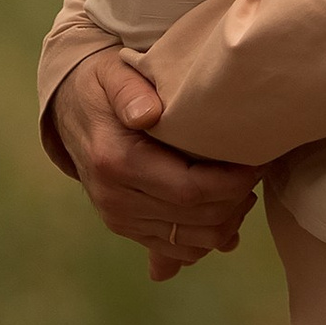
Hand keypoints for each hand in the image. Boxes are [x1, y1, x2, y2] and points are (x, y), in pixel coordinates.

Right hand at [51, 48, 260, 282]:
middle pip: (196, 221)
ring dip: (226, 223)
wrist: (68, 108)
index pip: (190, 191)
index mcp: (117, 162)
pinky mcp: (124, 227)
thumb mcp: (113, 73)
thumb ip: (131, 91)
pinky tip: (222, 214)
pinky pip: (174, 251)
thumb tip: (148, 115)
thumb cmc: (101, 84)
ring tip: (243, 190)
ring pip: (190, 243)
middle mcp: (116, 200)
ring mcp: (118, 219)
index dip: (232, 183)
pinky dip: (204, 239)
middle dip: (236, 202)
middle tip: (256, 172)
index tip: (256, 162)